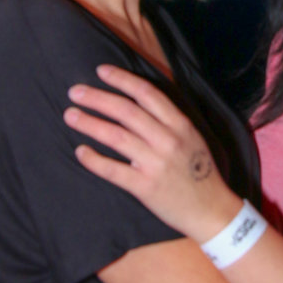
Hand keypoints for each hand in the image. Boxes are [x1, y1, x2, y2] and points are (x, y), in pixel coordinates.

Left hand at [64, 66, 238, 238]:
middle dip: (97, 98)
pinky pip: (113, 170)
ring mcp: (155, 163)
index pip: (146, 94)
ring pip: (116, 136)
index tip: (101, 72)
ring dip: (89, 123)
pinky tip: (80, 151)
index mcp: (180, 125)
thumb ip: (169, 120)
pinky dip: (94, 160)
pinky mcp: (145, 187)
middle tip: (75, 92)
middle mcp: (168, 140)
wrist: (211, 210)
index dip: (122, 79)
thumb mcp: (192, 138)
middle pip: (126, 111)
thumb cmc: (200, 172)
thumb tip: (138, 101)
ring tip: (70, 116)